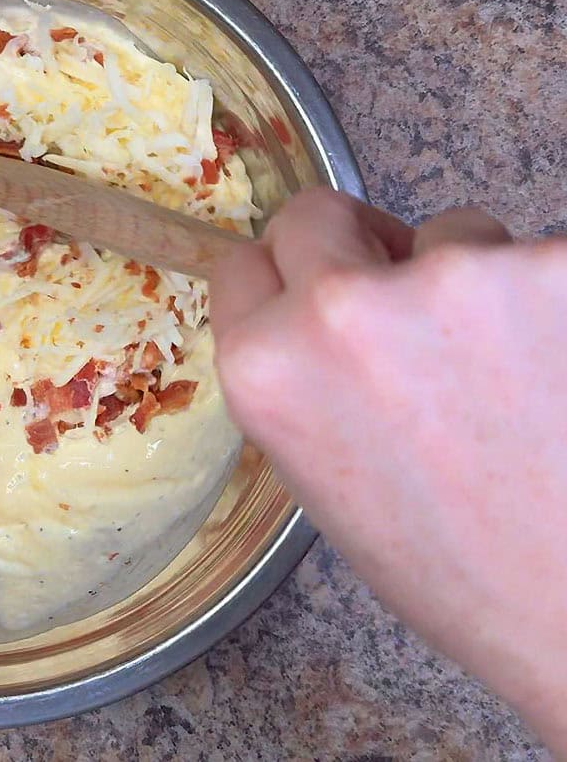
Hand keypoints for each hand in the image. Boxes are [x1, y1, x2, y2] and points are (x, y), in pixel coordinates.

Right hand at [210, 188, 566, 751]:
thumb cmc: (457, 569)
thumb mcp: (319, 477)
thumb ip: (297, 376)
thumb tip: (311, 307)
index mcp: (266, 370)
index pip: (244, 262)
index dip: (283, 277)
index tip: (313, 286)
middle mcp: (339, 310)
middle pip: (318, 211)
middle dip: (355, 245)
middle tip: (402, 294)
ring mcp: (453, 279)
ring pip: (450, 230)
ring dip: (469, 279)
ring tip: (509, 370)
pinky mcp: (555, 268)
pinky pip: (538, 257)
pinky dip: (548, 299)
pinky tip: (555, 367)